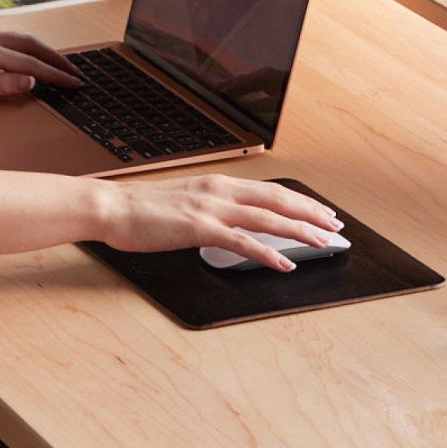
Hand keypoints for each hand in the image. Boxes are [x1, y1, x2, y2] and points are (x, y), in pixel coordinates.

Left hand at [0, 28, 82, 102]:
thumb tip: (30, 82)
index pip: (29, 63)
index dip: (54, 74)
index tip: (73, 83)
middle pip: (31, 44)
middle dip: (55, 59)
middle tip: (75, 73)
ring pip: (20, 39)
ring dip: (41, 52)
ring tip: (57, 66)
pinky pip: (6, 40)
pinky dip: (24, 49)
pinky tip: (27, 57)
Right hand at [98, 174, 344, 271]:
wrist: (111, 206)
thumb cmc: (141, 208)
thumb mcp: (184, 201)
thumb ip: (210, 208)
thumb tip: (230, 221)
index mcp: (217, 183)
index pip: (270, 190)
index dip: (300, 200)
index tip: (320, 211)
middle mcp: (220, 190)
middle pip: (278, 199)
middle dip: (311, 213)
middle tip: (335, 225)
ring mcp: (211, 208)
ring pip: (268, 217)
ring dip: (300, 231)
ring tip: (323, 242)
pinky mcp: (199, 228)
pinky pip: (242, 242)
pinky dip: (267, 253)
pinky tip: (284, 263)